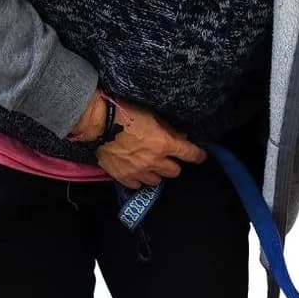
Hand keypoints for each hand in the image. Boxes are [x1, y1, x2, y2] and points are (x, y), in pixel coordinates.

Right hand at [70, 91, 204, 187]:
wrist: (97, 123)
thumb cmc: (124, 113)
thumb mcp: (151, 115)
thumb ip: (168, 129)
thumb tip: (181, 138)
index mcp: (164, 144)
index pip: (189, 154)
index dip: (198, 155)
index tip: (201, 156)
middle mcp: (154, 161)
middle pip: (175, 172)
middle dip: (173, 164)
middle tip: (166, 156)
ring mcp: (139, 172)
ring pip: (158, 181)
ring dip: (157, 173)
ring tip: (149, 164)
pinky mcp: (125, 177)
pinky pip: (138, 185)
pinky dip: (139, 179)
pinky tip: (136, 170)